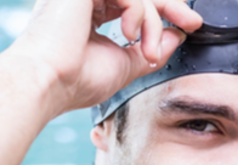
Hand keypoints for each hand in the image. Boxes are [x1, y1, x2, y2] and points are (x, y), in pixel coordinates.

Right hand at [0, 0, 202, 117]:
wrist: (45, 83)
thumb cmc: (72, 81)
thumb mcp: (122, 65)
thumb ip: (147, 50)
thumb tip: (175, 36)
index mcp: (86, 13)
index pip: (132, 2)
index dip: (163, 11)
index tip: (189, 26)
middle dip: (171, 6)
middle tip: (192, 24)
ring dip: (151, 21)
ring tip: (146, 50)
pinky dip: (140, 14)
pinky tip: (131, 36)